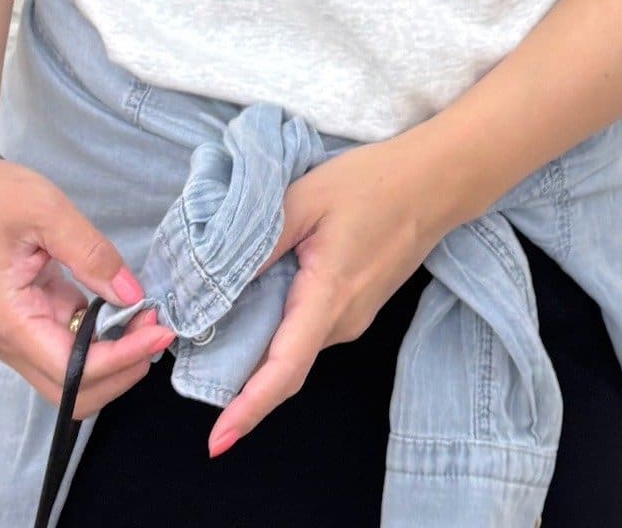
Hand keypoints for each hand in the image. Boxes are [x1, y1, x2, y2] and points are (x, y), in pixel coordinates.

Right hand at [0, 150, 176, 419]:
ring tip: (145, 319)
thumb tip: (132, 294)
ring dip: (112, 359)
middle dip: (121, 370)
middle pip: (72, 392)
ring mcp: (14, 333)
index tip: (160, 330)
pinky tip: (122, 311)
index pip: (73, 370)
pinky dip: (98, 340)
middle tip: (157, 328)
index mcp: (7, 320)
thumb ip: (91, 254)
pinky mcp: (23, 319)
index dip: (122, 358)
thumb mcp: (45, 210)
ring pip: (69, 376)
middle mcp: (7, 339)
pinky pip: (64, 346)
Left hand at [205, 137, 443, 458]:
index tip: (217, 440)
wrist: (434, 180)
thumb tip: (212, 282)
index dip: (249, 407)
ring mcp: (354, 316)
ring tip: (209, 328)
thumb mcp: (304, 199)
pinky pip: (309, 327)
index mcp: (328, 298)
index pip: (286, 370)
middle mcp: (343, 322)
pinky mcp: (357, 304)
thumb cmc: (371, 182)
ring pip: (296, 345)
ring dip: (257, 347)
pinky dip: (278, 327)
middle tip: (187, 365)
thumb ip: (257, 241)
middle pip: (285, 365)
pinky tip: (253, 301)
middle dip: (239, 380)